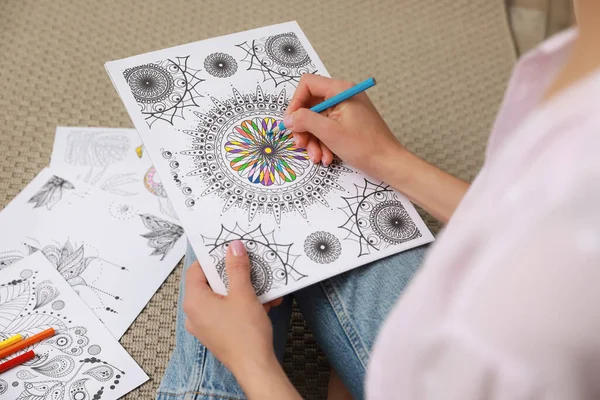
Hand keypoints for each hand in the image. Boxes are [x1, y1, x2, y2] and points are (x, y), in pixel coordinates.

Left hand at [183, 240, 278, 377]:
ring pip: (221, 297)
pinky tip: (262, 304)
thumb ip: (237, 267)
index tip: (229, 252)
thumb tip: (233, 248)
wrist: (255, 366)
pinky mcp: (216, 333)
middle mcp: (194, 313)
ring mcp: (204, 325)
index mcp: (194, 301)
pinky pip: (226, 311)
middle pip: (210, 283)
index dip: (213, 258)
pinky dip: (241, 305)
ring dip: (242, 290)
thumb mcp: (243, 293)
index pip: (196, 269)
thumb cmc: (245, 334)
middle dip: (233, 275)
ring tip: (260, 288)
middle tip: (247, 268)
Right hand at [285, 75, 406, 180]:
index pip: (307, 84)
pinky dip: (323, 143)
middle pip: (310, 105)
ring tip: (318, 157)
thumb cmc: (365, 146)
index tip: (291, 123)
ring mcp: (345, 110)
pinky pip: (326, 129)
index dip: (295, 103)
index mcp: (340, 90)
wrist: (388, 163)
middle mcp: (342, 96)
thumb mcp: (329, 132)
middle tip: (301, 144)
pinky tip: (326, 157)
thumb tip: (287, 118)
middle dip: (304, 127)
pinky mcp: (347, 124)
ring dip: (313, 140)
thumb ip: (305, 121)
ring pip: (316, 120)